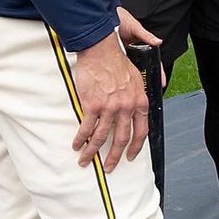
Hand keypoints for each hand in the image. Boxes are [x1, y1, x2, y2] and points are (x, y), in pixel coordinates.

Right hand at [72, 30, 148, 171]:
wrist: (102, 51)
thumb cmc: (118, 62)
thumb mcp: (138, 78)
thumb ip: (140, 95)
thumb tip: (142, 108)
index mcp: (140, 102)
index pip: (141, 131)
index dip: (136, 147)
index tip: (130, 157)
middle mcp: (127, 107)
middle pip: (122, 139)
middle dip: (114, 156)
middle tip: (109, 167)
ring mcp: (110, 108)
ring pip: (102, 137)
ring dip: (93, 152)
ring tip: (86, 161)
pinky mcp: (93, 105)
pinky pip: (87, 128)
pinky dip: (81, 139)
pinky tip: (77, 145)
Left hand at [117, 6, 166, 88]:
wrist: (103, 16)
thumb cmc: (121, 19)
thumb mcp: (135, 28)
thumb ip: (146, 35)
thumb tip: (158, 41)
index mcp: (144, 47)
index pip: (154, 63)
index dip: (158, 73)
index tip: (161, 83)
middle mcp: (135, 53)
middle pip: (143, 70)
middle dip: (145, 80)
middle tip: (146, 91)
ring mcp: (125, 56)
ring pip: (131, 72)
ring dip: (131, 81)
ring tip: (133, 91)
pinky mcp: (115, 58)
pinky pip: (118, 69)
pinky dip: (118, 76)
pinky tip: (117, 83)